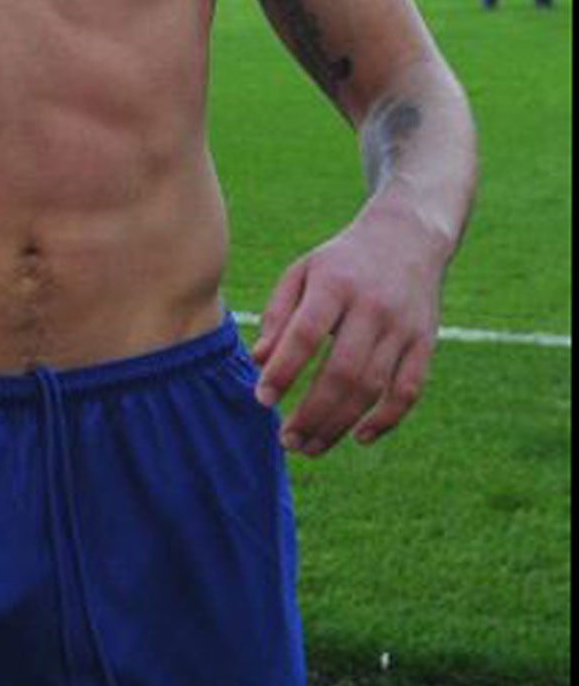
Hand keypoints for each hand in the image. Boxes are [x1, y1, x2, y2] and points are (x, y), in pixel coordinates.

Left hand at [251, 205, 446, 454]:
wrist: (406, 238)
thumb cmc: (341, 262)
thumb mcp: (302, 272)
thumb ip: (278, 315)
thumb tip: (260, 362)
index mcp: (335, 284)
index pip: (306, 334)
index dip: (284, 371)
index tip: (263, 400)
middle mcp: (373, 306)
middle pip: (342, 371)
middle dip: (312, 413)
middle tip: (287, 441)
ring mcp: (403, 327)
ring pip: (373, 387)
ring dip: (340, 425)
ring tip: (311, 447)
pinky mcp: (425, 343)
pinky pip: (408, 390)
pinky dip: (387, 420)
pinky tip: (359, 437)